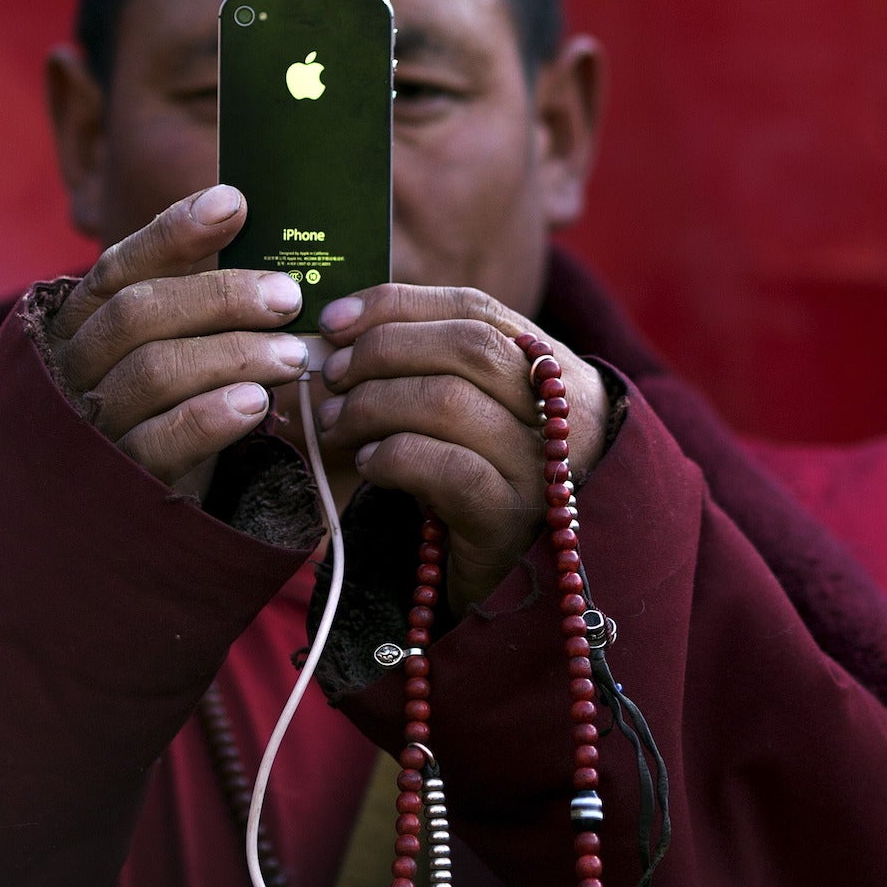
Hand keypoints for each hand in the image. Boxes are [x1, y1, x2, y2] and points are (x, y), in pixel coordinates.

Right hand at [44, 185, 310, 494]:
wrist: (128, 520)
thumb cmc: (165, 416)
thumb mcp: (173, 353)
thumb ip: (198, 304)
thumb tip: (254, 233)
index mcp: (81, 324)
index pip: (120, 266)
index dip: (175, 231)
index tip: (235, 204)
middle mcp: (72, 367)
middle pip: (140, 312)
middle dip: (220, 296)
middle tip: (289, 296)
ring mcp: (88, 425)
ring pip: (154, 370)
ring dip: (233, 354)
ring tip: (295, 356)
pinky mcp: (118, 481)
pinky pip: (159, 440)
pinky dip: (210, 416)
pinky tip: (257, 404)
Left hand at [312, 284, 609, 611]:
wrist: (514, 581)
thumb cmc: (473, 480)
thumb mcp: (460, 412)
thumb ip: (417, 368)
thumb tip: (331, 336)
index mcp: (544, 365)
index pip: (472, 308)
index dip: (397, 305)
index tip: (335, 321)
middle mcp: (555, 407)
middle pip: (466, 345)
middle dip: (382, 351)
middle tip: (332, 376)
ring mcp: (541, 464)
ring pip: (452, 401)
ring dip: (374, 404)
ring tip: (337, 424)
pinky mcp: (514, 519)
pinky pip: (450, 469)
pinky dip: (395, 456)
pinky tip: (368, 463)